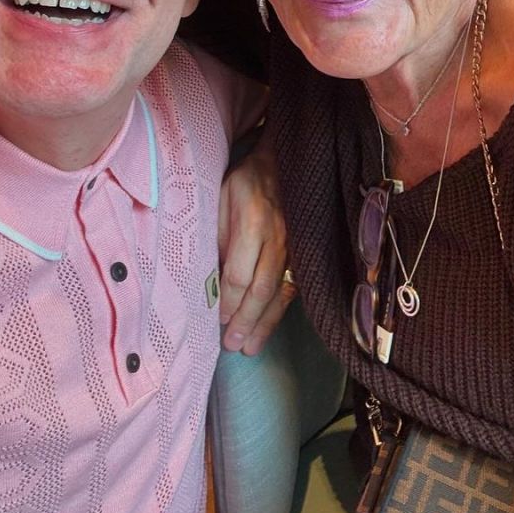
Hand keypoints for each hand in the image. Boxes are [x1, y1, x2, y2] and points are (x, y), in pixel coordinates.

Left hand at [217, 141, 296, 354]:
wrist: (284, 163)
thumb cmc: (245, 181)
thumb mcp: (221, 198)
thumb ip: (218, 234)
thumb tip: (211, 275)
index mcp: (253, 222)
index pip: (239, 273)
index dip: (227, 300)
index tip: (216, 319)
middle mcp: (278, 238)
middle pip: (261, 288)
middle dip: (245, 320)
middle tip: (232, 346)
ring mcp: (294, 246)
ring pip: (280, 292)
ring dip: (264, 323)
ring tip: (251, 348)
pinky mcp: (302, 252)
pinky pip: (292, 286)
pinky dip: (280, 310)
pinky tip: (269, 326)